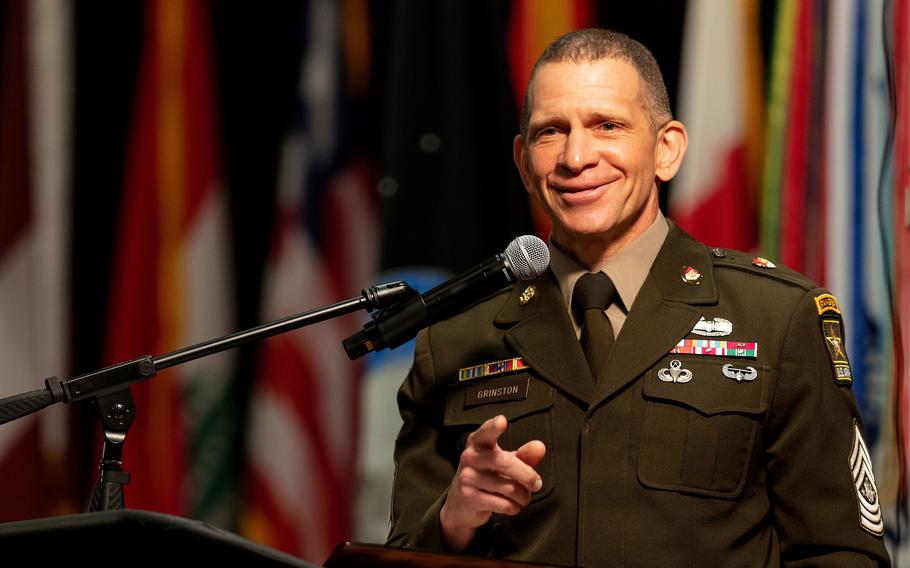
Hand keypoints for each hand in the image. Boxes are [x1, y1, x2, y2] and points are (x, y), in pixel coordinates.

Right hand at [438, 415, 546, 551]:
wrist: (461, 501)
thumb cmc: (488, 474)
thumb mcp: (504, 461)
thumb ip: (524, 455)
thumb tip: (540, 447)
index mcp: (478, 442)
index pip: (486, 432)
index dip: (493, 427)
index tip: (502, 421)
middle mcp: (470, 457)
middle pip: (506, 462)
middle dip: (528, 476)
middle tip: (537, 483)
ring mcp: (467, 477)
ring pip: (509, 487)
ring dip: (523, 496)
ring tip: (524, 497)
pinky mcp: (469, 497)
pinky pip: (503, 504)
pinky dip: (514, 507)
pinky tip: (513, 505)